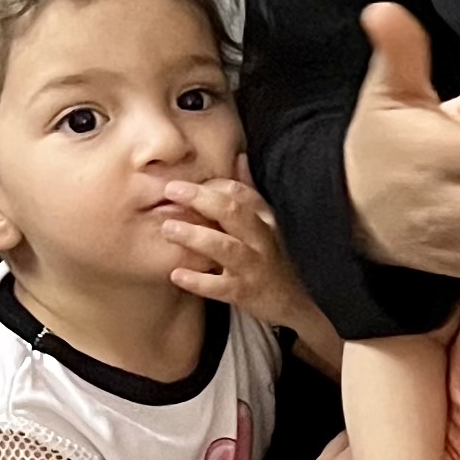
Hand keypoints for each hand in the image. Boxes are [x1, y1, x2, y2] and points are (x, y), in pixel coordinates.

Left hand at [164, 160, 324, 329]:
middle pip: (234, 212)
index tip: (181, 183)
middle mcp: (262, 240)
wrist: (291, 302)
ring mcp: (255, 267)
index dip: (212, 184)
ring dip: (196, 236)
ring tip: (168, 228)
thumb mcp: (264, 223)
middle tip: (171, 191)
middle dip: (202, 199)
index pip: (241, 193)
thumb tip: (238, 156)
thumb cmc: (269, 258)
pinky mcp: (246, 293)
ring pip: (226, 248)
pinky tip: (176, 274)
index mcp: (264, 219)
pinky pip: (220, 287)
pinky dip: (198, 281)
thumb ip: (248, 191)